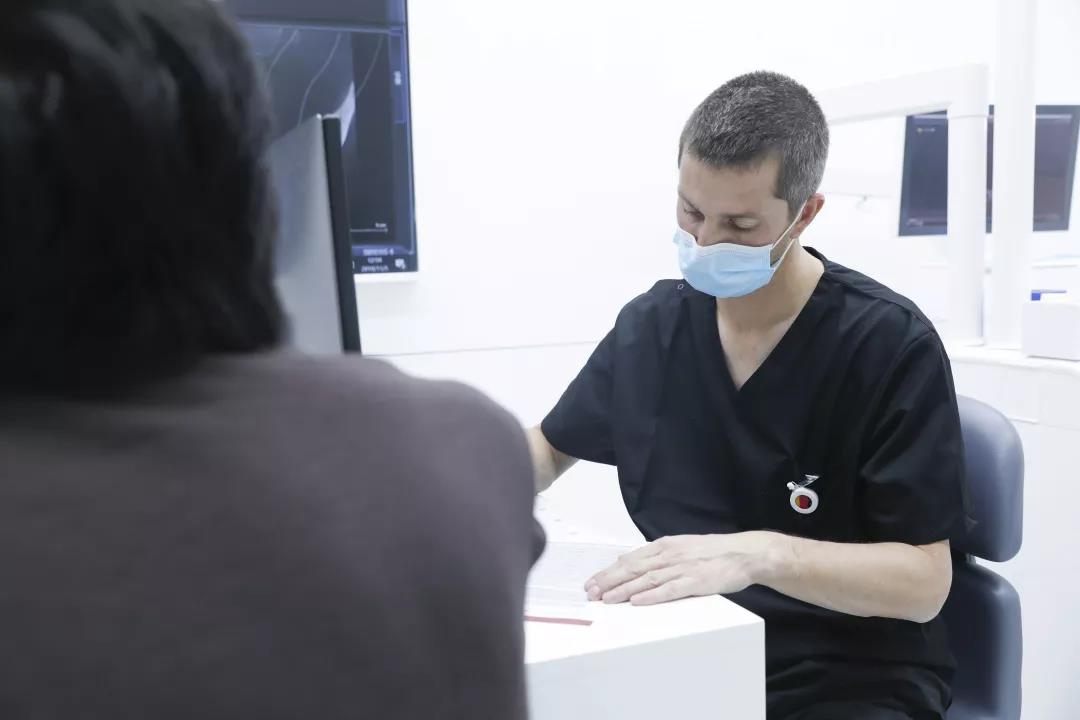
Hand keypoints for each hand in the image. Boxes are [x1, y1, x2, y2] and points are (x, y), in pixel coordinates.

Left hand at [585, 532, 780, 605]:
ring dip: (623, 589)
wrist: (744, 553)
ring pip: (646, 579)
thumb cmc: (713, 552)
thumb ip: (658, 555)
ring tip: (606, 599)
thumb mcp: (681, 546)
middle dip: (609, 581)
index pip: (630, 559)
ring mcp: (682, 568)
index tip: (593, 582)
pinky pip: (669, 590)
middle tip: (591, 593)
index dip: (609, 571)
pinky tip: (637, 601)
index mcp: (665, 546)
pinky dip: (651, 596)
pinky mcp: (696, 582)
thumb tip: (631, 561)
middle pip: (632, 568)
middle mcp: (669, 555)